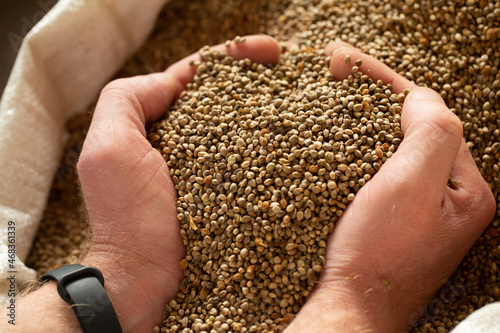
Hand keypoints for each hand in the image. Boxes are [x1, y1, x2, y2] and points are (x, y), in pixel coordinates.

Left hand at [0, 35, 280, 332]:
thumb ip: (128, 99)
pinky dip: (280, 149)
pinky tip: (305, 138)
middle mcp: (190, 142)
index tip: (273, 50)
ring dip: (276, 109)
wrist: (143, 277)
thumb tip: (177, 78)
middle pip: (230, 98)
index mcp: (162, 124)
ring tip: (308, 95)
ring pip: (248, 128)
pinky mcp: (235, 195)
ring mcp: (215, 169)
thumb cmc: (125, 214)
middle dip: (263, 77)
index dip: (235, 58)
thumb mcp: (109, 148)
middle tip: (298, 67)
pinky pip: (259, 165)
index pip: (202, 77)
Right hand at [285, 43, 495, 331]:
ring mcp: (423, 210)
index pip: (431, 116)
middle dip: (377, 99)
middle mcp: (450, 197)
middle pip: (415, 129)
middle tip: (342, 75)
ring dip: (366, 120)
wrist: (351, 307)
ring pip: (397, 147)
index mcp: (466, 188)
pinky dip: (361, 148)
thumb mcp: (410, 188)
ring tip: (336, 99)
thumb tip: (420, 98)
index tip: (352, 64)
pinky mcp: (396, 221)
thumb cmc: (378, 255)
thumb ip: (430, 133)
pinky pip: (383, 170)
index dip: (391, 85)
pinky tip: (339, 141)